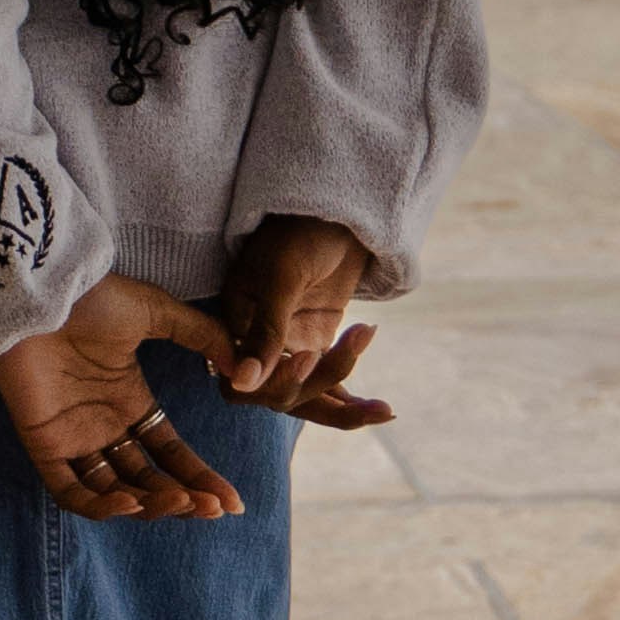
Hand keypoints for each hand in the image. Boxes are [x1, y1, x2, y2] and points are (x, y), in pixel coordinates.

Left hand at [0, 273, 243, 519]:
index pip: (169, 454)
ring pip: (115, 492)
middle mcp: (104, 425)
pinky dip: (100, 506)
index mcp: (129, 401)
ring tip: (182, 501)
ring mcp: (73, 437)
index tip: (232, 502)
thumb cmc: (92, 297)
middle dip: (183, 498)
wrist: (41, 291)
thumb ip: (202, 335)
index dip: (199, 478)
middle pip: (148, 480)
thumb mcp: (157, 312)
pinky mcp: (43, 443)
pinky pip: (70, 491)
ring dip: (151, 505)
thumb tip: (245, 367)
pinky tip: (132, 501)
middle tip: (211, 508)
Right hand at [217, 214, 394, 430]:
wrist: (338, 211)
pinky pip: (328, 382)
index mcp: (236, 323)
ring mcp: (289, 345)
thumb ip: (265, 329)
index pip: (244, 381)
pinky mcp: (316, 343)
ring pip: (308, 394)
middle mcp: (258, 341)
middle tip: (352, 348)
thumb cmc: (301, 231)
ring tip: (383, 407)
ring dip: (344, 406)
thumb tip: (242, 384)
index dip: (274, 381)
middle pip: (280, 393)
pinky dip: (351, 399)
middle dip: (318, 385)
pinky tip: (381, 409)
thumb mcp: (283, 275)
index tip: (307, 358)